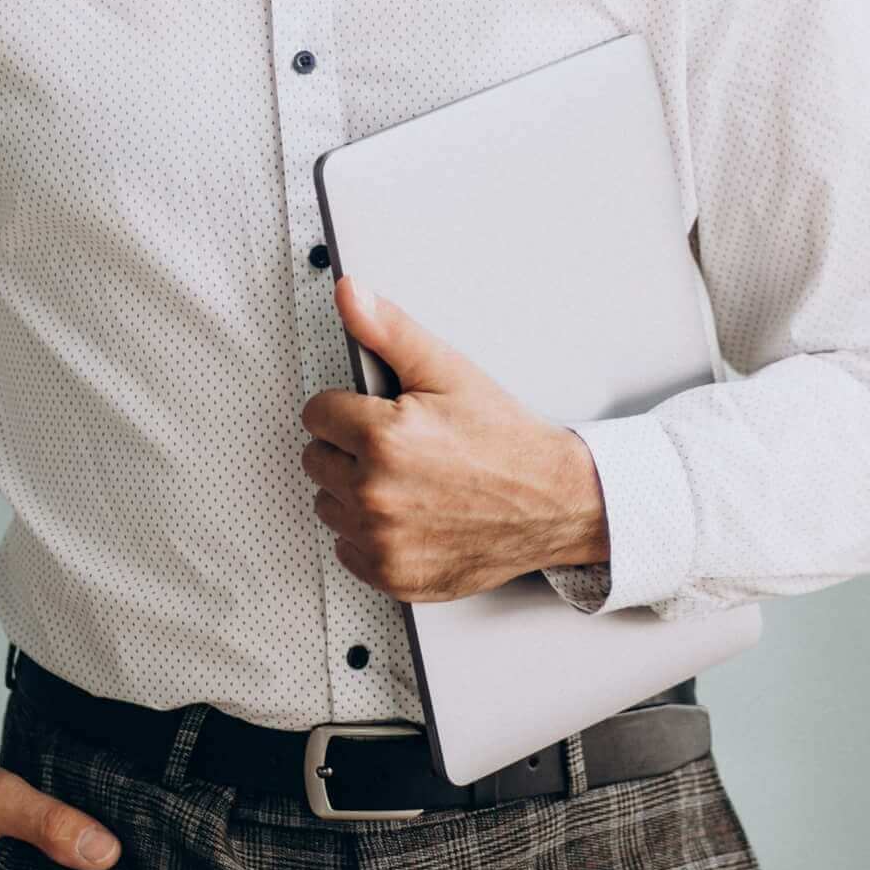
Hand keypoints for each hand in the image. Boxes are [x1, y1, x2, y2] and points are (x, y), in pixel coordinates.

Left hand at [301, 268, 609, 602]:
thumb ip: (388, 331)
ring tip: (408, 481)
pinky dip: (370, 536)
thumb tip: (349, 293)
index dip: (348, 408)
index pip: (316, 413)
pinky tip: (409, 516)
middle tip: (401, 448)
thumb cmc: (504, 439)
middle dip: (348, 448)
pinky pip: (348, 549)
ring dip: (355, 492)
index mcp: (382, 438)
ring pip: (329, 504)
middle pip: (315, 459)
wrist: (554, 501)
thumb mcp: (448, 371)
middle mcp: (375, 494)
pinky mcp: (392, 576)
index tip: (380, 414)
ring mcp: (382, 541)